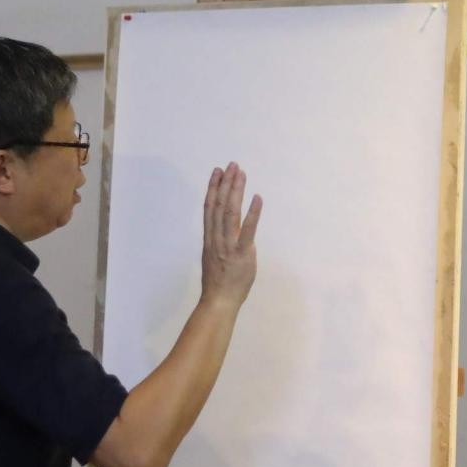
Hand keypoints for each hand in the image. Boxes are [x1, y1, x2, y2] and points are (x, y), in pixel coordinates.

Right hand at [200, 163, 262, 306]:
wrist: (219, 301)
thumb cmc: (220, 282)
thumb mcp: (215, 257)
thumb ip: (221, 241)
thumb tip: (228, 230)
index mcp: (210, 238)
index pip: (209, 208)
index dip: (213, 188)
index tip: (217, 172)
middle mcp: (216, 238)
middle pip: (218, 205)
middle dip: (225, 183)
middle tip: (232, 165)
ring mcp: (228, 245)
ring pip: (229, 213)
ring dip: (236, 191)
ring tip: (241, 174)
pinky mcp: (242, 254)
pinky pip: (247, 231)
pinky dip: (253, 213)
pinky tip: (257, 198)